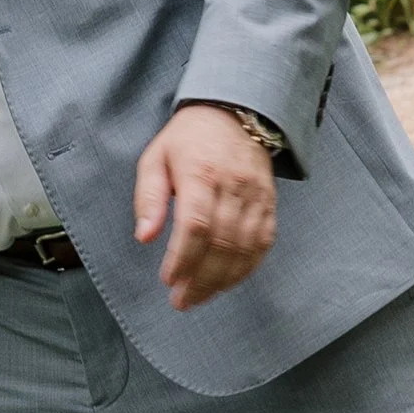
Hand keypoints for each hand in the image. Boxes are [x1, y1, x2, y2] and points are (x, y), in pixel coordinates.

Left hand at [134, 103, 278, 305]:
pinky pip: (263, 242)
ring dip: (222, 280)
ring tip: (200, 297)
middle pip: (221, 243)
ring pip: (244, 248)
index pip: (195, 225)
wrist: (234, 111)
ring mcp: (256, 195)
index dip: (183, 258)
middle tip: (182, 301)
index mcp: (201, 172)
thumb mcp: (155, 158)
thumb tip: (144, 236)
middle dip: (201, 279)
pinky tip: (228, 282)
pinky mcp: (269, 202)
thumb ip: (148, 197)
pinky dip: (247, 268)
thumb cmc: (188, 139)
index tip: (168, 280)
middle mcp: (233, 185)